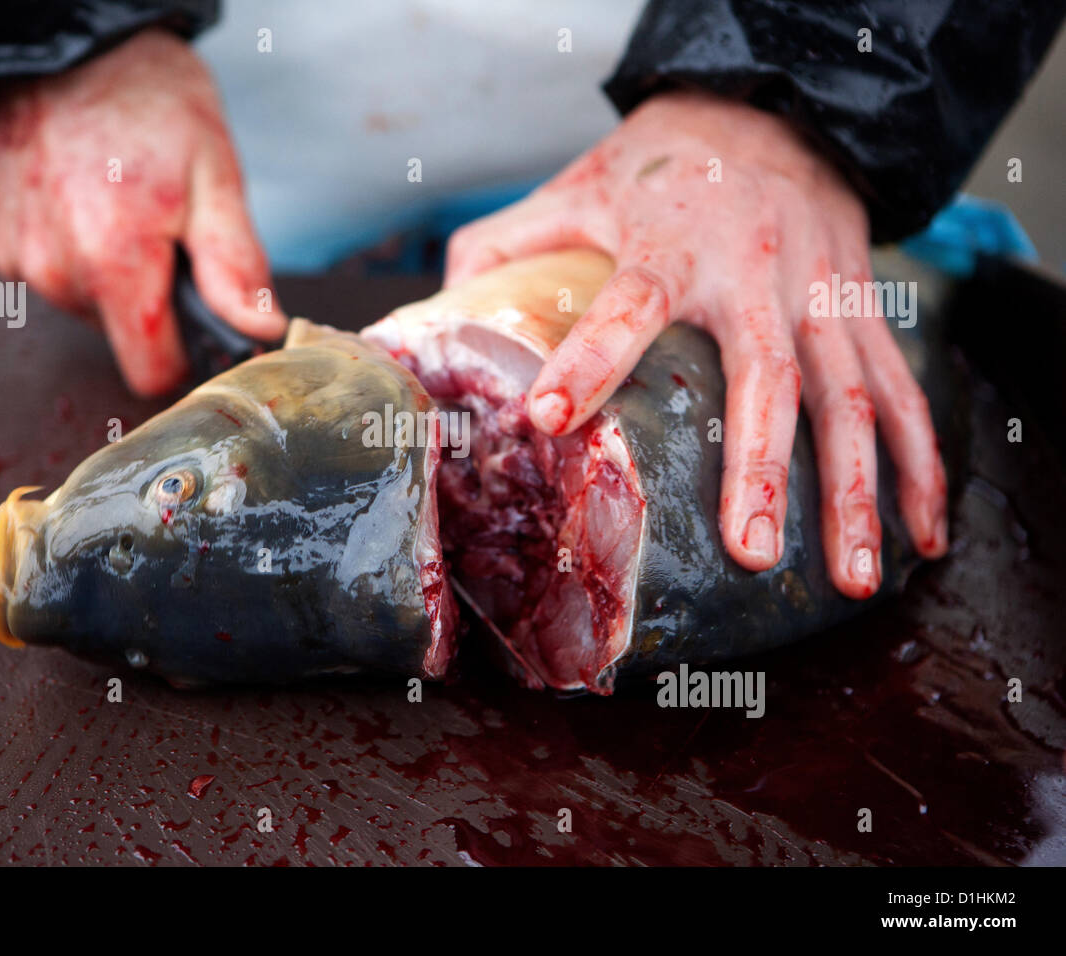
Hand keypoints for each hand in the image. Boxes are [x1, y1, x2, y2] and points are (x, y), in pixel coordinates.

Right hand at [0, 29, 283, 395]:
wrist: (59, 37)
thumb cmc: (143, 94)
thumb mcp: (215, 173)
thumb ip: (236, 266)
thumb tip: (260, 331)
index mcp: (114, 258)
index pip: (151, 373)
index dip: (186, 356)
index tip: (202, 319)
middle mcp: (55, 267)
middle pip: (120, 337)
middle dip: (151, 301)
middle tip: (165, 230)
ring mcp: (17, 255)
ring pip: (84, 306)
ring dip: (111, 273)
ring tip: (122, 204)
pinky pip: (48, 274)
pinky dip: (72, 250)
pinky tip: (82, 200)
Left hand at [444, 91, 946, 598]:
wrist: (773, 112)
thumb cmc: (660, 166)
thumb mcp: (576, 186)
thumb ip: (505, 244)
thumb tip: (440, 316)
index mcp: (670, 240)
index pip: (629, 302)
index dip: (591, 356)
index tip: (552, 420)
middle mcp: (756, 271)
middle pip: (768, 374)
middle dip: (761, 468)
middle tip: (749, 550)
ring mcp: (820, 294)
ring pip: (851, 397)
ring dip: (856, 489)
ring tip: (851, 577)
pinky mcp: (860, 311)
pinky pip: (900, 390)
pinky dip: (919, 465)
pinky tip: (920, 537)